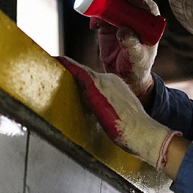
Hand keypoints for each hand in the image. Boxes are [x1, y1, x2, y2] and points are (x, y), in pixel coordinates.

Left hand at [57, 56, 179, 170]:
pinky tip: (53, 59)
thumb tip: (98, 119)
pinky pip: (75, 71)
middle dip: (68, 70)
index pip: (92, 79)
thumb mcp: (119, 117)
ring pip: (78, 71)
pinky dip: (64, 64)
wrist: (144, 133)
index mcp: (115, 87)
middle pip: (83, 74)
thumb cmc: (134, 132)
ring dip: (63, 65)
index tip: (64, 74)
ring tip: (48, 60)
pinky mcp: (95, 87)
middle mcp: (109, 80)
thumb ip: (107, 112)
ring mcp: (102, 82)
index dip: (78, 76)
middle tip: (49, 64)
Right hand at [97, 0, 158, 96]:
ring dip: (105, 1)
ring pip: (113, 2)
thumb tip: (124, 30)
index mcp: (149, 24)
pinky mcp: (107, 24)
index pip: (147, 6)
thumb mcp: (136, 58)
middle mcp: (136, 18)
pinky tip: (94, 25)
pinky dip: (95, 15)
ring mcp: (121, 19)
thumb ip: (132, 45)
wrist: (123, 77)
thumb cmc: (136, 67)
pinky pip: (100, 14)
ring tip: (98, 11)